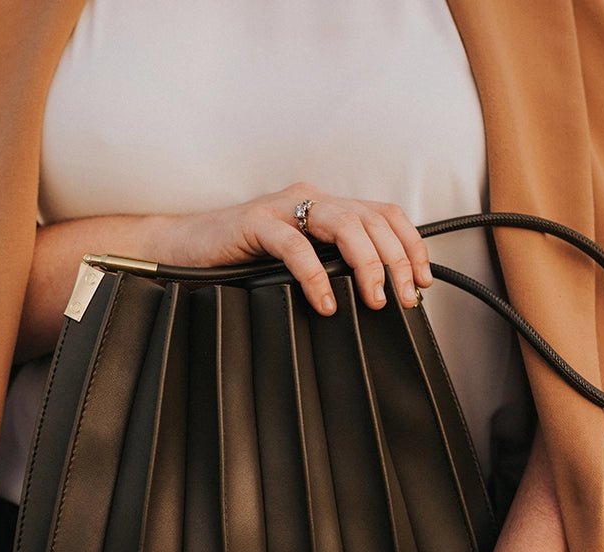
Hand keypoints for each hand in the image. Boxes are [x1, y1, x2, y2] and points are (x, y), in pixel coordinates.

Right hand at [162, 181, 432, 314]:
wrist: (180, 248)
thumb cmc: (237, 261)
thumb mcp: (293, 262)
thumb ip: (327, 266)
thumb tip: (370, 297)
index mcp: (323, 205)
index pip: (384, 213)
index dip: (411, 244)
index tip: (423, 280)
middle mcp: (308, 198)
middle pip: (372, 218)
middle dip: (397, 260)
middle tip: (403, 298)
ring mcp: (282, 208)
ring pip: (343, 224)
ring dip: (367, 263)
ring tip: (374, 299)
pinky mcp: (255, 223)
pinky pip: (295, 245)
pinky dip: (316, 275)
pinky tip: (325, 302)